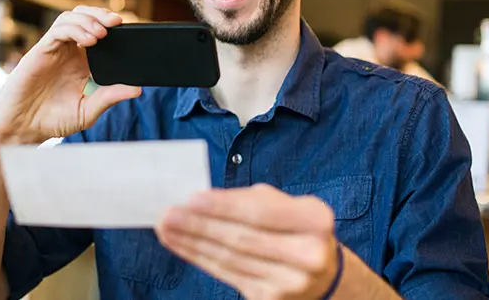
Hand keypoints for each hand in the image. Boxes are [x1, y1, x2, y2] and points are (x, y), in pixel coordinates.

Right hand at [0, 5, 141, 144]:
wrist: (23, 129)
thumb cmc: (52, 120)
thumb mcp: (88, 110)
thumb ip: (110, 97)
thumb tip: (137, 89)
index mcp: (80, 62)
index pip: (97, 32)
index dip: (111, 27)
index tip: (129, 30)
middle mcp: (67, 52)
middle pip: (84, 17)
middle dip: (101, 15)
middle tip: (119, 22)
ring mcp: (53, 50)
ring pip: (70, 18)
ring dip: (89, 20)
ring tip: (103, 33)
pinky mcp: (40, 51)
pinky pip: (58, 30)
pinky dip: (75, 29)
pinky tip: (90, 40)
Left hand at [156, 184, 338, 299]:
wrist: (322, 273)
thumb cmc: (293, 227)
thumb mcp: (281, 204)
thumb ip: (245, 200)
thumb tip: (199, 200)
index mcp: (315, 220)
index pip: (259, 213)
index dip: (222, 207)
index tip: (190, 199)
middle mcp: (309, 254)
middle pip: (241, 239)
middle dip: (198, 226)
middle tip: (168, 214)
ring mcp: (291, 282)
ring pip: (230, 259)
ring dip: (192, 242)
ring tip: (166, 228)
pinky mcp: (271, 298)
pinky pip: (227, 274)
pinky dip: (199, 258)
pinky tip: (181, 245)